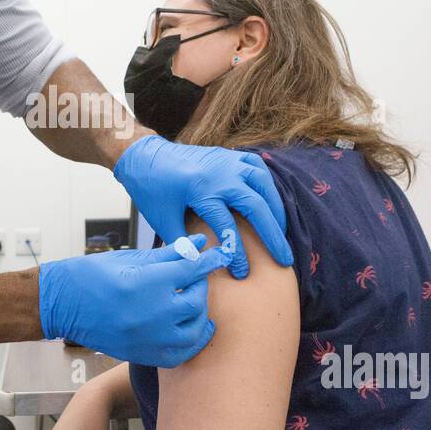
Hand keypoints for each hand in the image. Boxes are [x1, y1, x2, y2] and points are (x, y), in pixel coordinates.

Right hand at [38, 234, 230, 366]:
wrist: (61, 304)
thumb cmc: (91, 275)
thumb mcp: (131, 257)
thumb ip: (168, 253)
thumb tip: (197, 244)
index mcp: (148, 282)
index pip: (193, 270)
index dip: (210, 260)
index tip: (220, 255)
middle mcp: (152, 312)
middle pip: (197, 301)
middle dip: (200, 287)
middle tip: (193, 279)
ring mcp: (148, 337)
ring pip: (194, 330)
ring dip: (199, 315)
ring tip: (192, 304)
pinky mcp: (142, 353)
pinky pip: (179, 355)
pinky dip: (190, 343)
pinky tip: (190, 330)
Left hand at [114, 135, 293, 278]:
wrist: (145, 157)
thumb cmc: (152, 190)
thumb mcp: (162, 219)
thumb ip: (182, 243)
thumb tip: (200, 267)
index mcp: (201, 190)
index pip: (227, 226)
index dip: (236, 253)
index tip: (242, 273)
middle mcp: (220, 174)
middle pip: (256, 205)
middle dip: (273, 235)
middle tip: (285, 260)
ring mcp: (227, 161)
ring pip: (263, 184)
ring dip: (276, 209)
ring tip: (282, 233)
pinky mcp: (229, 155)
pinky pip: (257, 167)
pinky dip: (268, 184)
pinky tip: (272, 202)